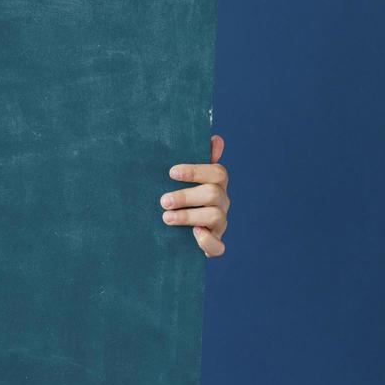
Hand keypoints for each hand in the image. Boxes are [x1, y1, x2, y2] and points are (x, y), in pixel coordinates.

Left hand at [159, 134, 229, 256]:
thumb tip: (216, 138)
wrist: (176, 231)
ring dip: (189, 216)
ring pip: (215, 216)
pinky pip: (218, 246)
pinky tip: (192, 234)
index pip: (217, 172)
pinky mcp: (215, 245)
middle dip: (186, 196)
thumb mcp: (184, 179)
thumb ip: (197, 159)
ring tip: (166, 217)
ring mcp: (220, 225)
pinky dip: (206, 241)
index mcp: (216, 184)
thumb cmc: (179, 197)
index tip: (171, 172)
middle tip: (163, 200)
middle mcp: (221, 203)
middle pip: (214, 194)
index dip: (196, 171)